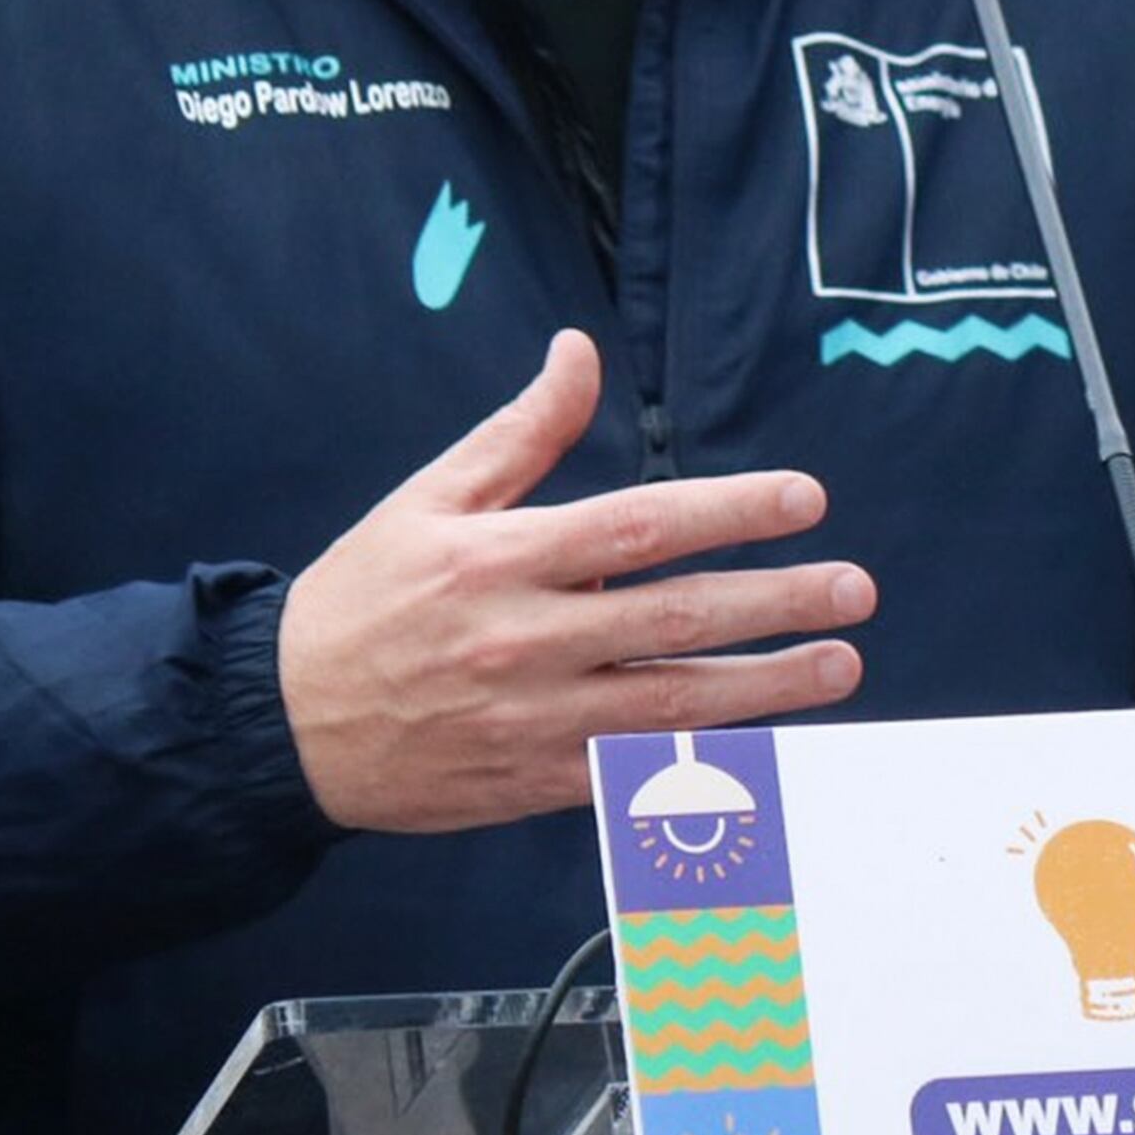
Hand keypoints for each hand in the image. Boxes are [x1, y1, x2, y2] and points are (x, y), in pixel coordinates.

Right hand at [278, 330, 871, 832]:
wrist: (281, 726)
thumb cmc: (361, 601)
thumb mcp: (428, 500)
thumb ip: (519, 433)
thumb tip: (580, 352)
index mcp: (501, 560)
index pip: (640, 527)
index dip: (730, 510)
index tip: (804, 499)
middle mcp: (525, 641)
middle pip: (675, 617)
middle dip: (776, 603)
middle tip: (854, 589)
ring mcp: (533, 721)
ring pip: (671, 703)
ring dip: (767, 687)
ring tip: (840, 667)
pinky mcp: (533, 783)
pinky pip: (635, 772)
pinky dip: (704, 762)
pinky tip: (769, 746)